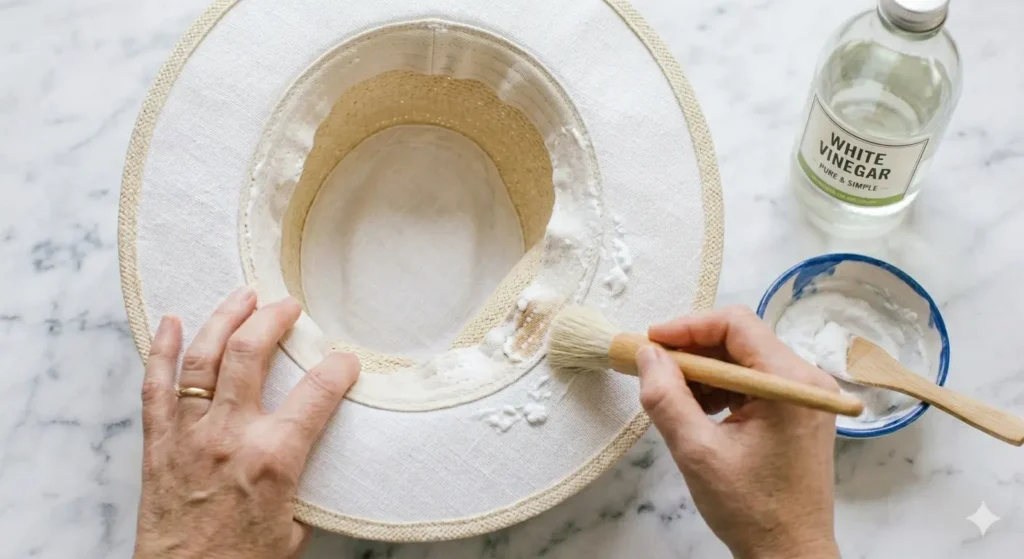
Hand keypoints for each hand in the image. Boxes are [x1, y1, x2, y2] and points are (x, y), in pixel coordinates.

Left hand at [133, 287, 359, 558]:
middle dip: (273, 319)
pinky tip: (172, 323)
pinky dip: (161, 350)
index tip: (345, 359)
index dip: (338, 367)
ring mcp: (189, 434)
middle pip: (250, 353)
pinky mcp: (159, 443)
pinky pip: (156, 386)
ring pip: (203, 358)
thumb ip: (306, 481)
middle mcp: (230, 435)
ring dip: (224, 318)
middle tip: (287, 306)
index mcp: (274, 457)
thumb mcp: (296, 524)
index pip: (317, 392)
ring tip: (242, 296)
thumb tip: (318, 455)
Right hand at [637, 306, 839, 558]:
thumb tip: (647, 355)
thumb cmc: (751, 510)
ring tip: (673, 395)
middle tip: (653, 366)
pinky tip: (697, 410)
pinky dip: (720, 388)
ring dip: (704, 371)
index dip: (687, 327)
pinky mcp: (797, 413)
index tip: (651, 342)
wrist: (789, 554)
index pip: (736, 324)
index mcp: (790, 384)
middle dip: (692, 349)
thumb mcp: (697, 452)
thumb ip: (667, 397)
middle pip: (741, 339)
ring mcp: (804, 397)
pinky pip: (753, 382)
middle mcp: (807, 381)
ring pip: (744, 360)